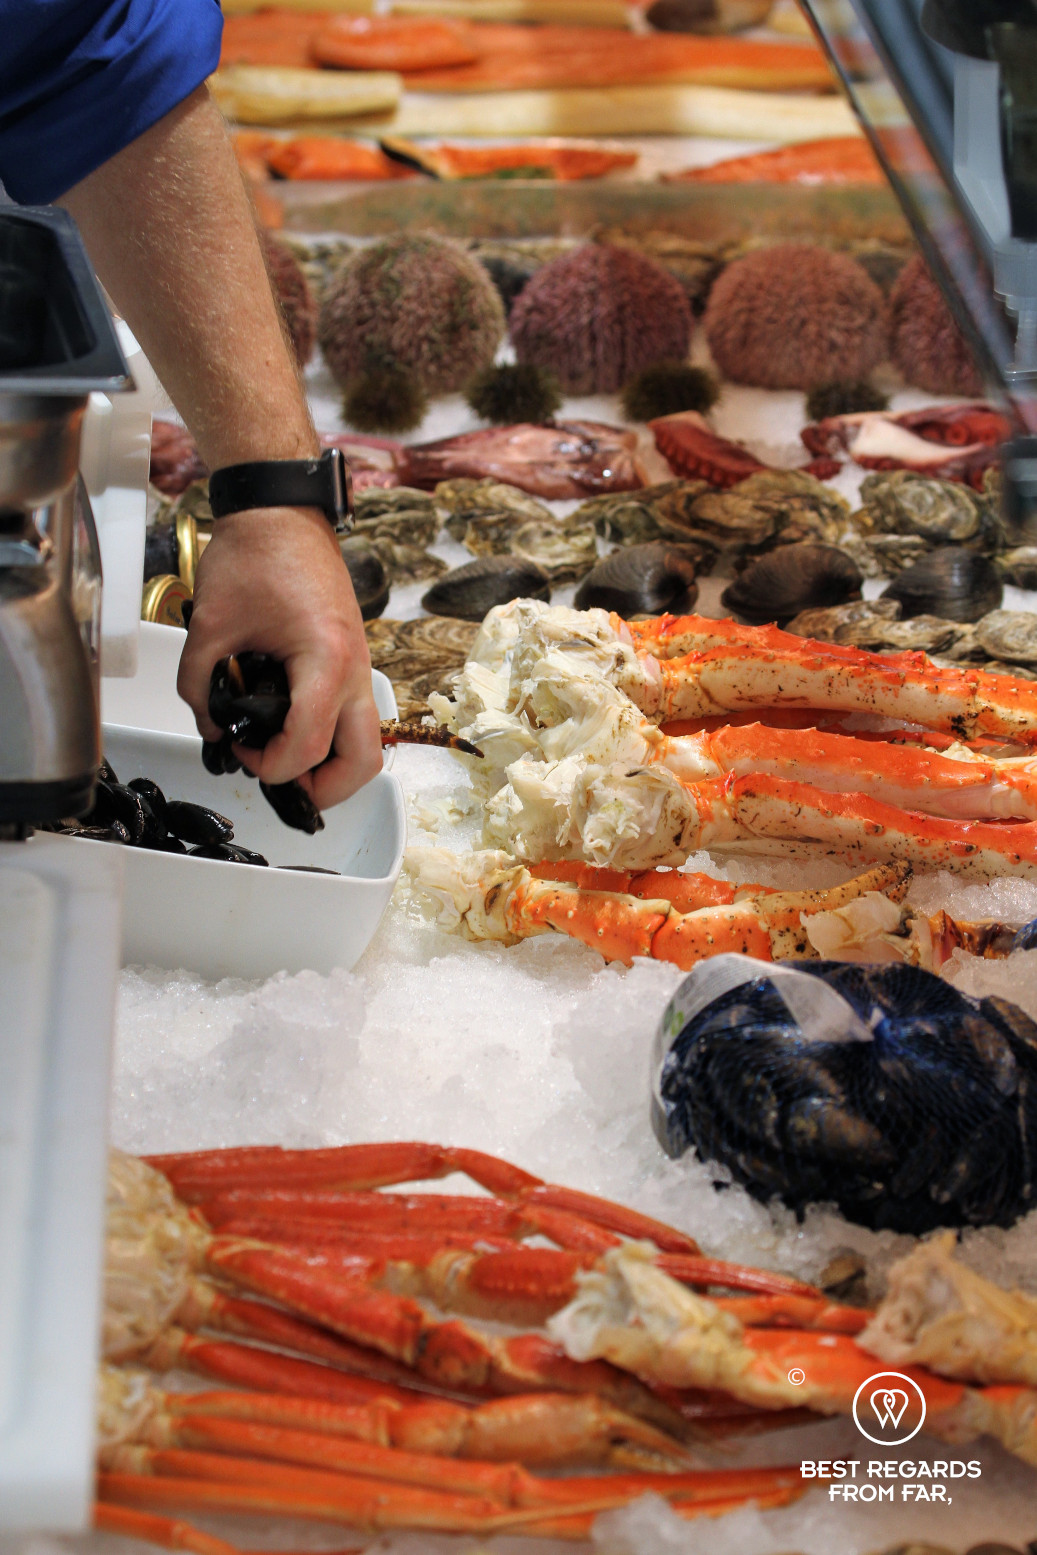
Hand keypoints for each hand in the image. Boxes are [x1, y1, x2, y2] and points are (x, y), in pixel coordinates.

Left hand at [177, 507, 382, 807]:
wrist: (282, 512)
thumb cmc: (256, 554)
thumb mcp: (210, 625)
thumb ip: (199, 686)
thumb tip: (211, 727)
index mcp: (325, 661)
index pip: (307, 746)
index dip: (268, 766)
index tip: (239, 751)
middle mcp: (355, 670)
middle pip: (363, 763)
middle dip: (322, 788)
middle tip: (281, 782)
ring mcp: (360, 667)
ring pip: (367, 745)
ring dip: (333, 766)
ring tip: (286, 759)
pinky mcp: (354, 661)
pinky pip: (355, 717)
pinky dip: (331, 737)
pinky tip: (289, 726)